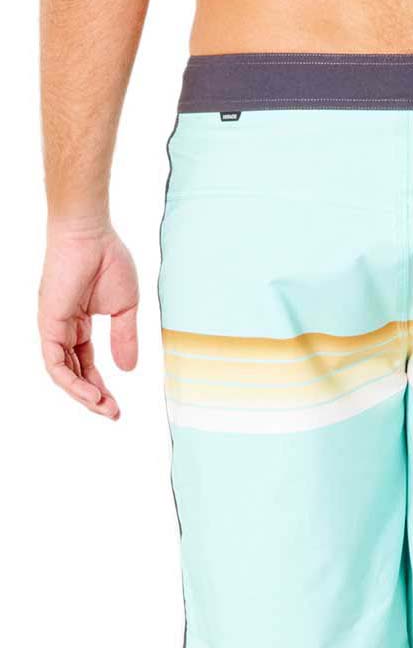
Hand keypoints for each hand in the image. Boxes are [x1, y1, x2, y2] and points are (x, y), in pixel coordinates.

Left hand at [38, 218, 138, 419]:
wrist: (91, 233)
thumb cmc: (108, 260)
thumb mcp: (124, 309)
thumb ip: (124, 338)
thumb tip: (128, 369)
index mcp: (78, 323)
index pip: (86, 363)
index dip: (101, 386)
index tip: (118, 405)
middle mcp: (61, 328)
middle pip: (74, 373)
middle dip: (93, 397)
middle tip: (113, 414)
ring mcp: (53, 326)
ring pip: (62, 373)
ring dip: (82, 395)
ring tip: (104, 408)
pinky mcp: (49, 323)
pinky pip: (55, 362)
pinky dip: (71, 381)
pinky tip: (90, 393)